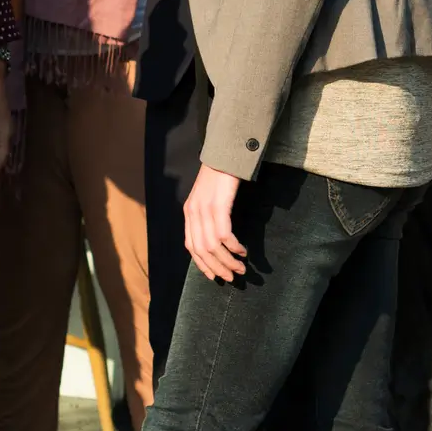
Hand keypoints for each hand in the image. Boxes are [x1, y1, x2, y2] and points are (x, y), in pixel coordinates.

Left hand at [183, 163, 246, 280]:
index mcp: (189, 213)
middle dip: (217, 268)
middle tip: (233, 277)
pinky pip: (224, 234)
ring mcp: (204, 209)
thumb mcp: (207, 198)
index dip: (203, 265)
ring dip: (228, 261)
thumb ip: (207, 216)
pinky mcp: (218, 205)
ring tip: (241, 268)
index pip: (191, 247)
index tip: (215, 277)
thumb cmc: (220, 176)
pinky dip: (234, 246)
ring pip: (213, 246)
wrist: (225, 153)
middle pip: (202, 250)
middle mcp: (193, 213)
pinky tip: (242, 251)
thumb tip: (217, 241)